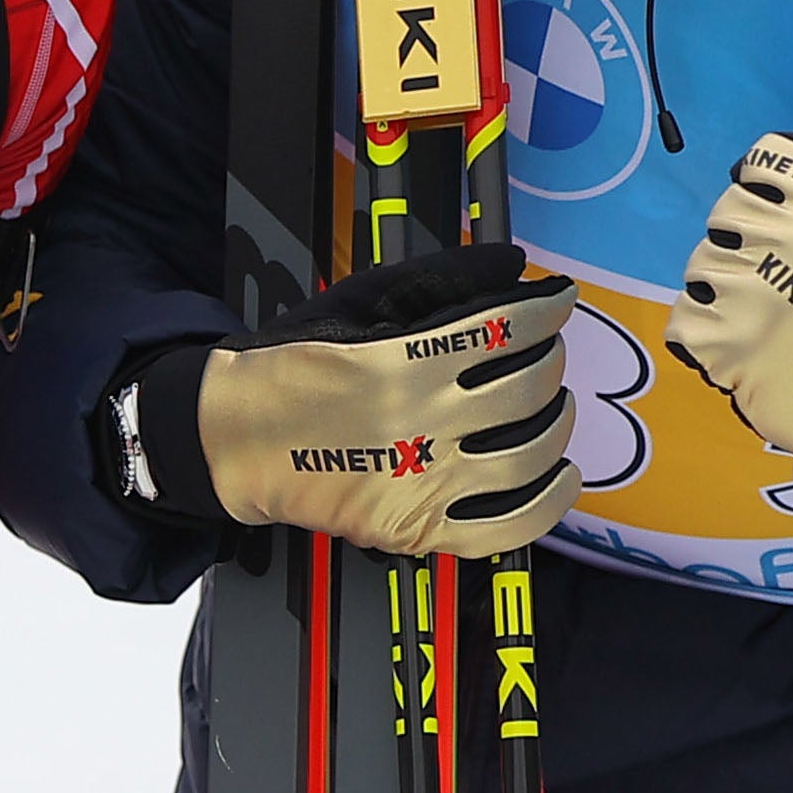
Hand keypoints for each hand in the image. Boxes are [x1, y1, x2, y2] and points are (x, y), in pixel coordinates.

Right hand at [173, 244, 579, 557]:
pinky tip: (560, 476)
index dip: (547, 311)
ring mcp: (420, 486)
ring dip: (558, 425)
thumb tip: (512, 261)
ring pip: (529, 456)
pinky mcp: (415, 531)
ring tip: (554, 407)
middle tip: (547, 352)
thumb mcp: (358, 301)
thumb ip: (440, 278)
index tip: (557, 303)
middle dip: (552, 361)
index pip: (507, 330)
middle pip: (528, 390)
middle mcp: (417, 426)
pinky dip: (548, 503)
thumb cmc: (292, 365)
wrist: (232, 438)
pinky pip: (505, 528)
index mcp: (403, 362)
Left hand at [667, 130, 792, 493]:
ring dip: (722, 291)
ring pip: (700, 264)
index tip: (771, 217)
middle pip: (726, 212)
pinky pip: (686, 316)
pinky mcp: (726, 339)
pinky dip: (706, 336)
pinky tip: (745, 350)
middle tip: (772, 282)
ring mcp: (757, 287)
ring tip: (761, 320)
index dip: (760, 189)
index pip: (763, 159)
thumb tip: (753, 179)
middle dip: (741, 244)